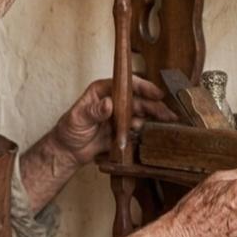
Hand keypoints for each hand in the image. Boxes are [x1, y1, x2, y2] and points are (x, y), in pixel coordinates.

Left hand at [51, 76, 174, 167]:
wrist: (69, 151)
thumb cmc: (69, 130)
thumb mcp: (78, 118)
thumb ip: (94, 111)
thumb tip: (108, 104)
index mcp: (103, 91)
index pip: (125, 85)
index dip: (143, 87)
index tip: (156, 93)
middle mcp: (114, 101)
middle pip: (138, 99)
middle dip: (154, 105)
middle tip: (167, 113)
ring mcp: (120, 115)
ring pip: (142, 113)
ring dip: (155, 117)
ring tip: (168, 122)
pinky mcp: (123, 130)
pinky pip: (138, 128)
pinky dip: (148, 130)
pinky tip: (158, 132)